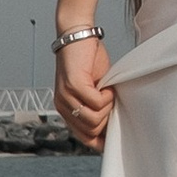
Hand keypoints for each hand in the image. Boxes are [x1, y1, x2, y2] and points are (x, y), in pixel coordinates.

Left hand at [54, 35, 114, 149]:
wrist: (77, 36)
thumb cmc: (88, 61)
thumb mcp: (93, 90)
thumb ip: (96, 108)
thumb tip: (111, 128)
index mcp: (66, 110)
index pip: (84, 137)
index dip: (101, 140)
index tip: (114, 137)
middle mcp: (63, 106)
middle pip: (92, 130)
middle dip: (107, 117)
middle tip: (109, 99)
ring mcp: (66, 97)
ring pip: (94, 119)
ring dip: (107, 106)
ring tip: (107, 91)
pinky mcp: (73, 86)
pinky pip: (97, 103)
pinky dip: (107, 95)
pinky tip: (105, 85)